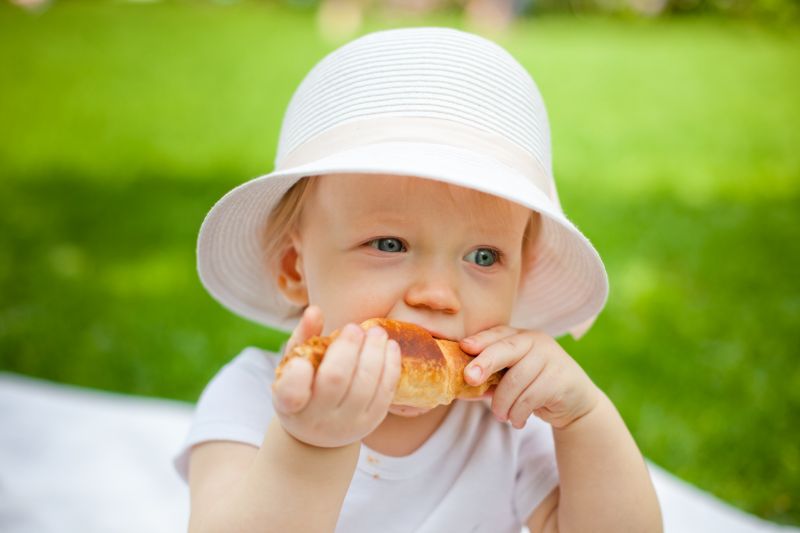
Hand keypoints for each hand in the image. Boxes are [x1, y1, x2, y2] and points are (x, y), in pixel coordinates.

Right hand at [271, 306, 401, 447]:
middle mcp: (317, 420)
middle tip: (355, 328)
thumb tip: (315, 311)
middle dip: (348, 349)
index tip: (303, 359)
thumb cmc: (304, 389)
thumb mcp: (293, 366)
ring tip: (377, 332)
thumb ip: (302, 338)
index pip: (290, 394)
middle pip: (335, 381)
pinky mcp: (372, 423)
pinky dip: (390, 367)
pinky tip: (390, 347)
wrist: (320, 434)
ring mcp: (347, 425)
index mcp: (290, 405)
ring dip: (374, 354)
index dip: (296, 376)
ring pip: (365, 388)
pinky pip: (385, 394)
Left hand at [459, 326, 601, 429]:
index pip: (498, 334)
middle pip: (507, 349)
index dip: (480, 340)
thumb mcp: (511, 378)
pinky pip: (530, 398)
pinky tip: (517, 421)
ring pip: (516, 381)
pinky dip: (518, 414)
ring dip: (503, 404)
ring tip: (501, 416)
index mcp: (521, 336)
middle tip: (469, 379)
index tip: (464, 347)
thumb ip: (489, 380)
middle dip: (485, 363)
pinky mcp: (561, 380)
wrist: (575, 402)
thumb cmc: (533, 387)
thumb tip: (461, 391)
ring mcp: (551, 358)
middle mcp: (537, 342)